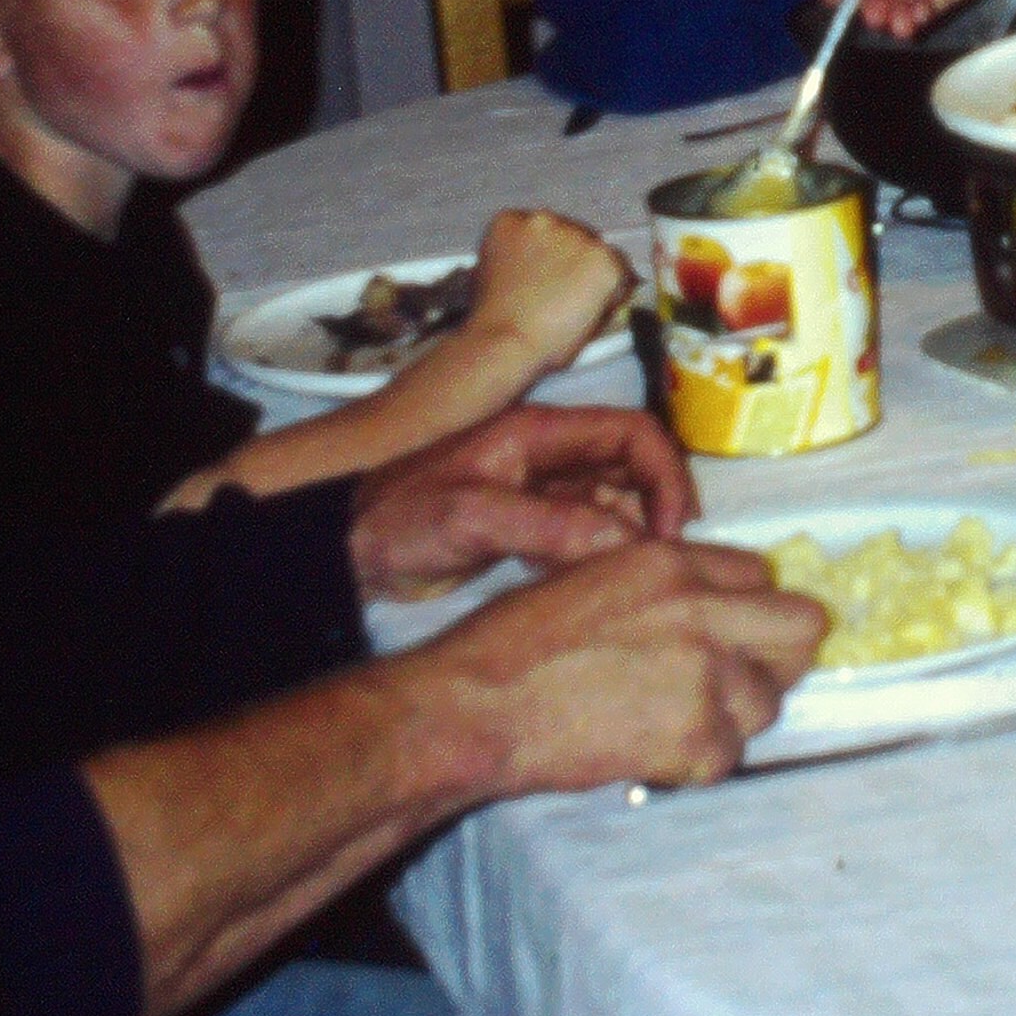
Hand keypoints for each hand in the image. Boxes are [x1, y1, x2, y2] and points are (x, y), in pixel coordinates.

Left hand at [349, 403, 700, 604]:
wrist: (344, 551)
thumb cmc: (397, 519)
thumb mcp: (472, 517)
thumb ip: (551, 526)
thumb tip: (628, 544)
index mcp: (538, 432)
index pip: (631, 434)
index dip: (665, 474)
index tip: (671, 529)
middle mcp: (548, 455)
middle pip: (632, 464)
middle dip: (659, 505)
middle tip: (667, 557)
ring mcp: (540, 491)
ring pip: (615, 500)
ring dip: (634, 531)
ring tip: (638, 575)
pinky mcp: (529, 526)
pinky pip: (587, 530)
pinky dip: (605, 552)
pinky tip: (601, 583)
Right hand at [407, 539, 826, 798]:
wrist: (474, 706)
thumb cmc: (511, 644)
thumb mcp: (590, 575)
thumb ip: (661, 585)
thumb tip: (706, 605)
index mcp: (672, 562)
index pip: (762, 575)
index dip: (748, 610)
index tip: (732, 634)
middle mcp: (701, 610)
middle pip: (801, 629)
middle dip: (777, 656)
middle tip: (737, 681)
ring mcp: (704, 675)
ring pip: (770, 702)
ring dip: (733, 718)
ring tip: (674, 723)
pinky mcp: (695, 737)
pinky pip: (729, 758)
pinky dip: (696, 765)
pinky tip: (651, 754)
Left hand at [463, 208, 632, 375]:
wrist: (502, 342)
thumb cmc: (549, 345)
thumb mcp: (595, 324)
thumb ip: (602, 297)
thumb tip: (600, 290)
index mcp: (607, 261)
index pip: (612, 260)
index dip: (597, 277)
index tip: (584, 290)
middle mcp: (580, 233)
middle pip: (582, 238)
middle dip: (571, 257)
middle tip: (552, 283)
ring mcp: (544, 224)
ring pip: (549, 228)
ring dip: (543, 245)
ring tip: (526, 273)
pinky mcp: (511, 221)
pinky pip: (516, 223)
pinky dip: (513, 238)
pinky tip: (507, 262)